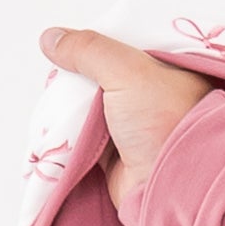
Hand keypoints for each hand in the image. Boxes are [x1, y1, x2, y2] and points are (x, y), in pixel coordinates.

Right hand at [37, 25, 215, 225]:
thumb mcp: (127, 70)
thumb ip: (89, 49)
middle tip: (62, 77)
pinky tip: (58, 122)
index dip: (97, 45)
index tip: (71, 45)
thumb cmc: (165, 124)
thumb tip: (52, 38)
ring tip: (58, 100)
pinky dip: (70, 130)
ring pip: (88, 106)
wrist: (172, 187)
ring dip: (70, 105)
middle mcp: (150, 97)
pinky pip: (83, 135)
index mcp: (166, 71)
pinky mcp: (115, 154)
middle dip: (77, 76)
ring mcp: (132, 127)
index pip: (124, 46)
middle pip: (100, 76)